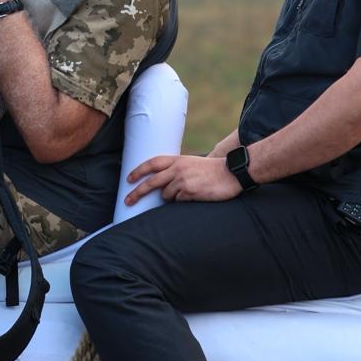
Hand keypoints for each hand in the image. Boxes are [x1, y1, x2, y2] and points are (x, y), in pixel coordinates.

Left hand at [124, 154, 242, 206]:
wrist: (232, 173)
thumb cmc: (212, 170)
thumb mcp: (191, 163)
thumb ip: (176, 169)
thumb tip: (161, 183)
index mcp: (177, 160)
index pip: (152, 163)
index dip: (138, 171)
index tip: (128, 179)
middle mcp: (177, 169)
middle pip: (151, 182)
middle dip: (137, 193)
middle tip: (127, 201)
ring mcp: (183, 181)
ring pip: (166, 195)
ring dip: (171, 197)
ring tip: (189, 192)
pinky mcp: (189, 192)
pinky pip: (178, 201)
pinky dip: (182, 201)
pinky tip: (195, 196)